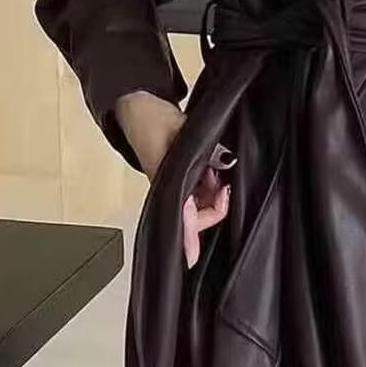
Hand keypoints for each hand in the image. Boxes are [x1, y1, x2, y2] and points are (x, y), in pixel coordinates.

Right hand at [115, 90, 231, 266]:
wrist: (140, 107)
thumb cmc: (152, 120)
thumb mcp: (180, 129)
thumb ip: (205, 149)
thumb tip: (225, 161)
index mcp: (165, 183)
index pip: (182, 216)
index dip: (188, 239)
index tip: (191, 258)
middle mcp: (170, 191)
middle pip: (198, 216)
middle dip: (216, 204)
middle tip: (223, 182)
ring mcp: (175, 186)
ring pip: (201, 204)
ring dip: (214, 193)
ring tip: (217, 169)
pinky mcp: (181, 180)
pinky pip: (201, 192)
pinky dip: (212, 184)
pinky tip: (214, 169)